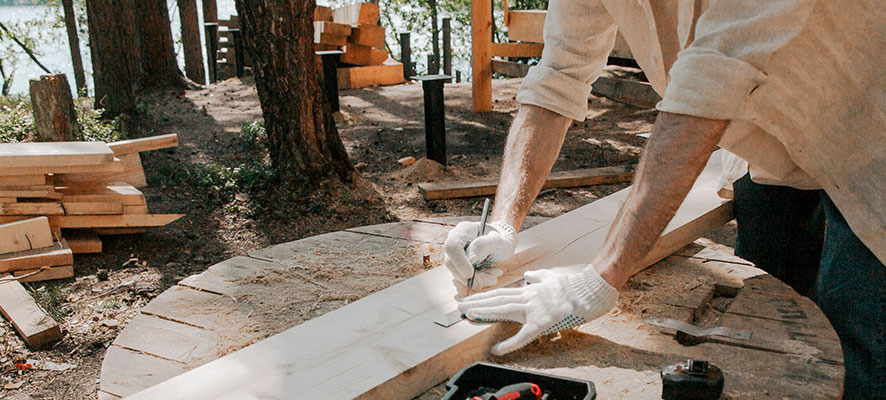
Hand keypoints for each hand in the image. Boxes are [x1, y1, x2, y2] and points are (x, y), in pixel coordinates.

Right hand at [443, 221, 516, 289]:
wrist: (502, 244)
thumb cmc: (501, 239)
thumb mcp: (498, 240)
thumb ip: (484, 245)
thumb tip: (471, 259)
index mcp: (463, 229)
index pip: (452, 246)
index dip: (459, 262)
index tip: (470, 274)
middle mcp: (456, 240)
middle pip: (450, 262)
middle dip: (468, 275)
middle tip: (486, 280)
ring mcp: (456, 252)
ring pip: (457, 272)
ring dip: (476, 279)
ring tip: (494, 274)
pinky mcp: (459, 264)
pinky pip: (463, 277)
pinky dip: (478, 280)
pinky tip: (491, 275)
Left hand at [457, 266, 617, 354]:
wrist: (588, 290)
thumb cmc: (573, 286)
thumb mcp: (552, 276)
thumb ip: (537, 276)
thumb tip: (528, 275)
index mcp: (529, 289)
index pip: (502, 292)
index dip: (484, 296)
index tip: (470, 298)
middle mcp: (528, 297)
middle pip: (497, 299)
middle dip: (477, 303)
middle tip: (459, 306)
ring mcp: (534, 309)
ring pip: (504, 310)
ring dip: (484, 312)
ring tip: (468, 315)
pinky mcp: (542, 322)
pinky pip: (523, 336)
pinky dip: (509, 343)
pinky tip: (497, 349)